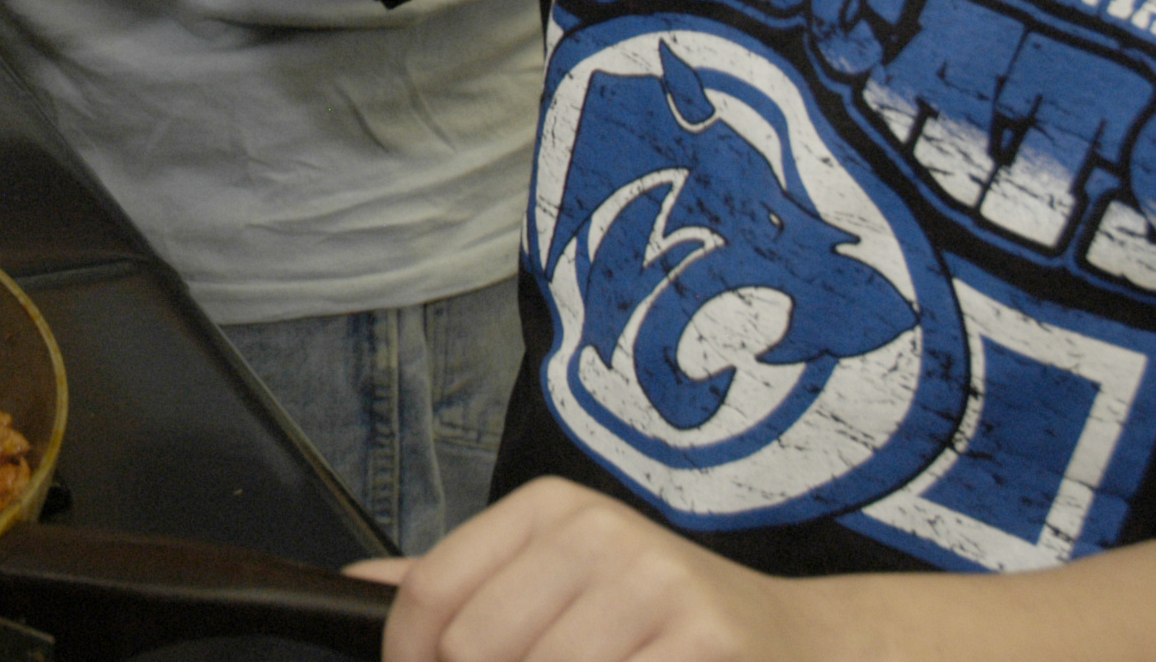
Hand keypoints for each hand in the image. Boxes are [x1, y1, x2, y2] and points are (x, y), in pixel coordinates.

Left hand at [361, 480, 839, 661]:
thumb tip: (354, 586)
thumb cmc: (662, 622)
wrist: (801, 642)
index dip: (409, 657)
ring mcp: (654, 585)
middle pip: (475, 647)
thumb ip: (463, 584)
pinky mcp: (702, 640)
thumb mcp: (561, 577)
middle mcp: (598, 532)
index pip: (432, 590)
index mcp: (550, 509)